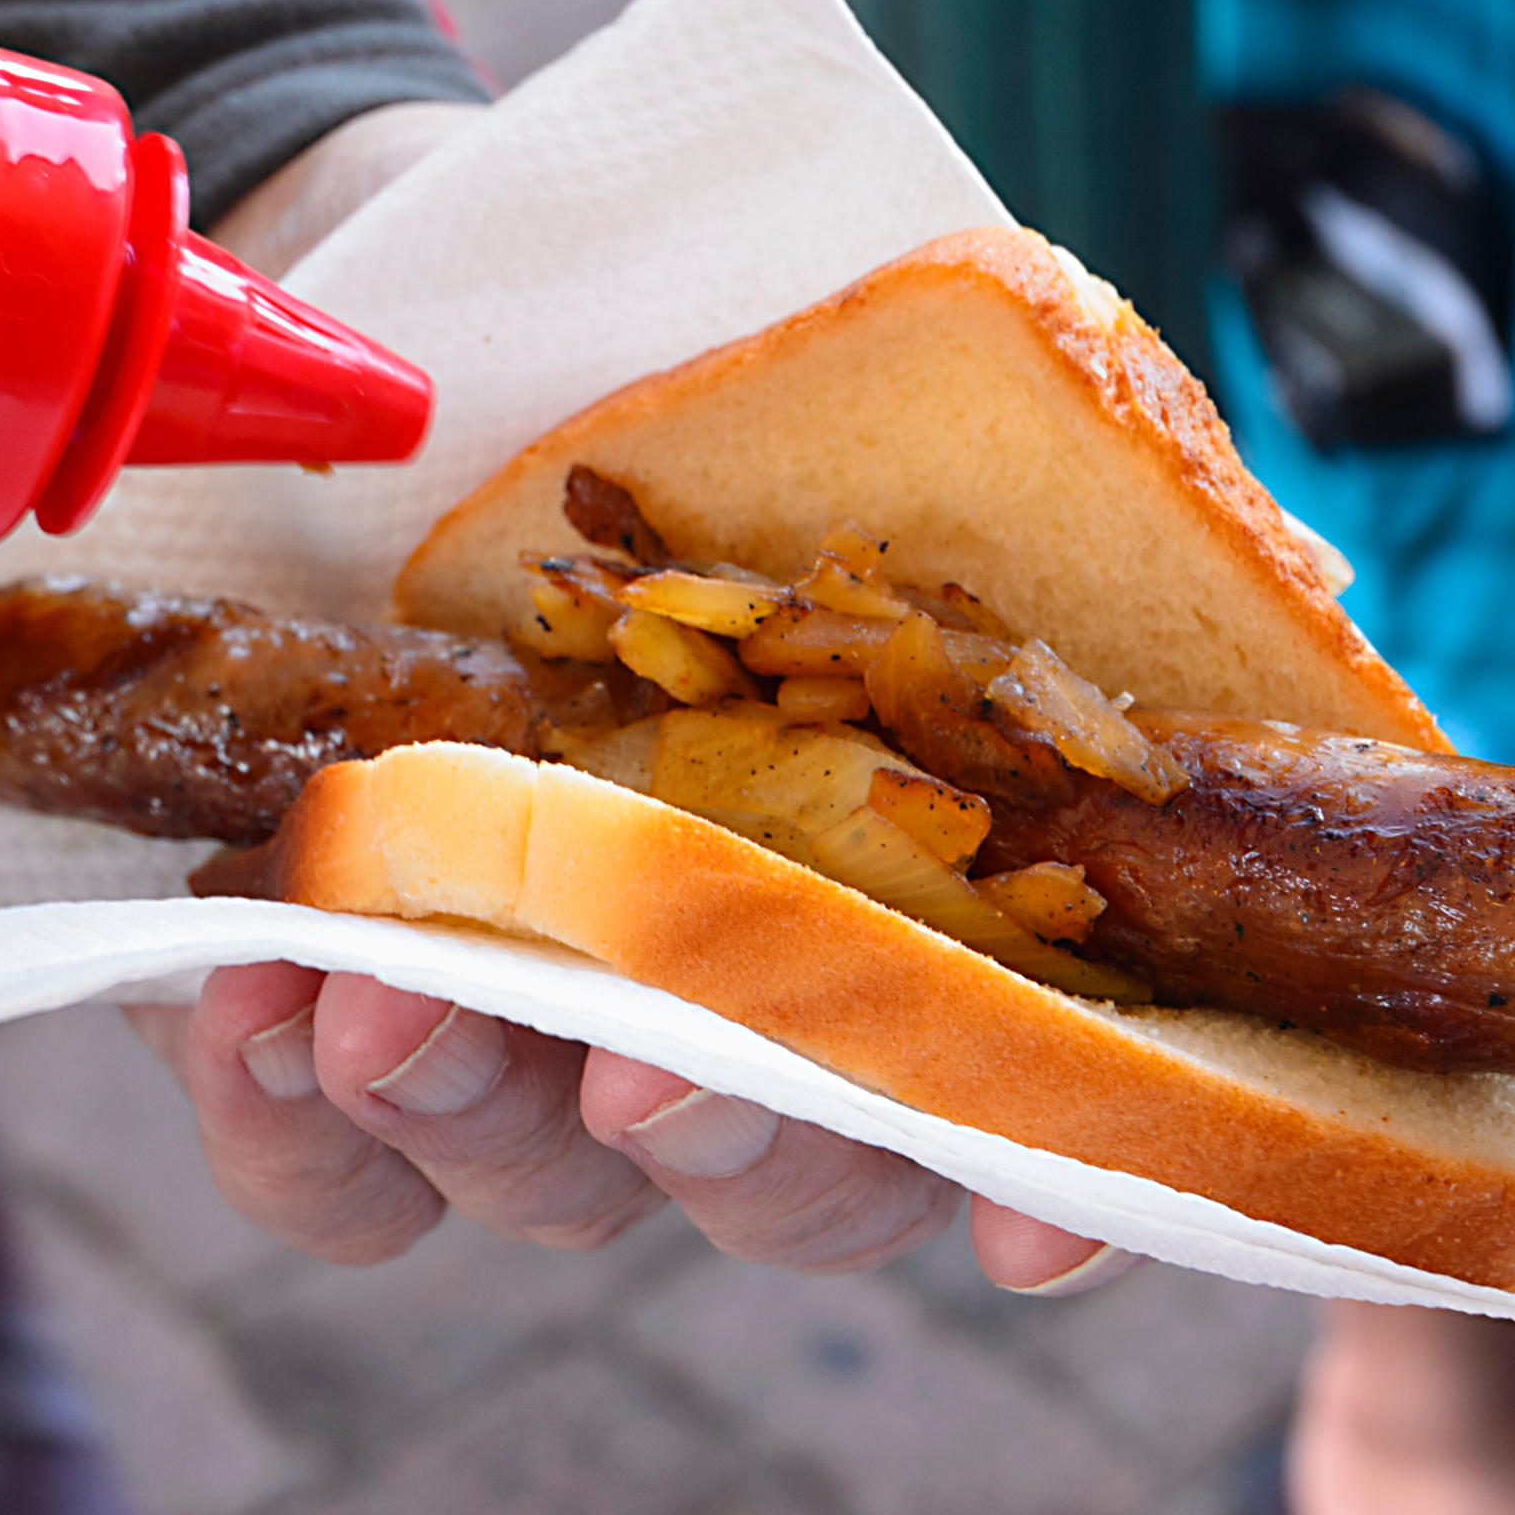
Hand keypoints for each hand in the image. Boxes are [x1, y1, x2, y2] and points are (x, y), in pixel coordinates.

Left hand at [187, 104, 1109, 1289]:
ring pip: (563, 1182)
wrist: (427, 303)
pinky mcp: (354, 1033)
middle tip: (642, 1061)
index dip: (1067, 1185)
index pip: (1060, 1093)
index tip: (1028, 1212)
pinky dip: (297, 1124)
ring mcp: (561, 1034)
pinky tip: (259, 1004)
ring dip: (479, 1108)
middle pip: (807, 1182)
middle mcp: (776, 1000)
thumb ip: (1065, 492)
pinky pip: (337, 1176)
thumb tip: (1255, 571)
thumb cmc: (707, 359)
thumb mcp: (911, 381)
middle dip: (732, 1135)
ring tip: (379, 983)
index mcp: (950, 875)